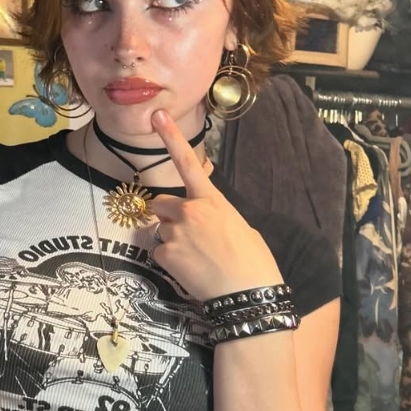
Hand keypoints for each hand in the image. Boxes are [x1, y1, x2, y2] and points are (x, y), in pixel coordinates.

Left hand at [148, 110, 281, 301]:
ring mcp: (174, 233)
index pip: (188, 163)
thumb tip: (203, 221)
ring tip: (196, 258)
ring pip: (160, 230)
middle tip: (188, 235)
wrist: (247, 293)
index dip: (171, 137)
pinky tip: (190, 270)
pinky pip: (159, 252)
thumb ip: (215, 215)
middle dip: (168, 215)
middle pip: (161, 204)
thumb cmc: (253, 261)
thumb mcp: (240, 227)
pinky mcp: (164, 255)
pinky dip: (170, 260)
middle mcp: (189, 211)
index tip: (157, 116)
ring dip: (171, 240)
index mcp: (211, 200)